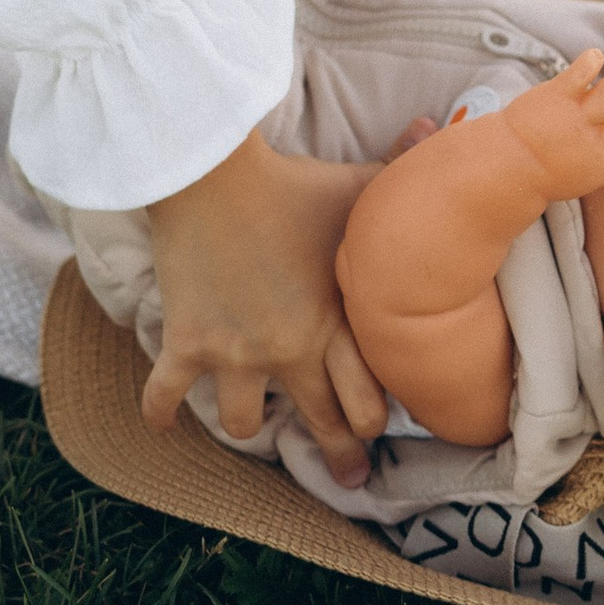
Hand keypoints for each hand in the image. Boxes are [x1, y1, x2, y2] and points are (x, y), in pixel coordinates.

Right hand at [144, 131, 386, 483]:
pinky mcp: (189, 343)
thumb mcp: (358, 184)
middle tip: (347, 475)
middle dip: (339, 454)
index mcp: (337, 322)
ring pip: (246, 423)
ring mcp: (236, 353)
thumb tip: (442, 129)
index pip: (370, 398)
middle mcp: (290, 350)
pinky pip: (167, 394)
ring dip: (249, 425)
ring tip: (254, 425)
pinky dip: (161, 411)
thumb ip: (403, 167)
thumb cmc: (292, 181)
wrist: (214, 174)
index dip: (377, 418)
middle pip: (323, 423)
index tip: (378, 426)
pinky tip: (161, 424)